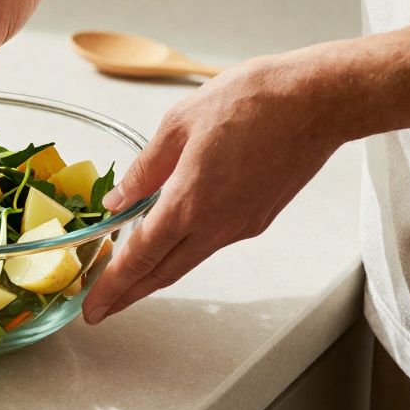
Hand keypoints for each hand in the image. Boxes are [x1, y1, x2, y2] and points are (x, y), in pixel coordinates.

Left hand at [82, 50, 349, 323]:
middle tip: (101, 308)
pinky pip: (212, 241)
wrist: (317, 101)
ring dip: (156, 272)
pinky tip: (171, 236)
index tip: (92, 307)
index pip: (140, 257)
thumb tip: (118, 199)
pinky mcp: (259, 218)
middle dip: (129, 294)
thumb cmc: (252, 100)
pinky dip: (185, 247)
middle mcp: (217, 224)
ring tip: (127, 276)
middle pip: (164, 272)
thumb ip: (145, 169)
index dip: (113, 286)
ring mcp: (241, 225)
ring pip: (188, 259)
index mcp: (190, 201)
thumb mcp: (178, 124)